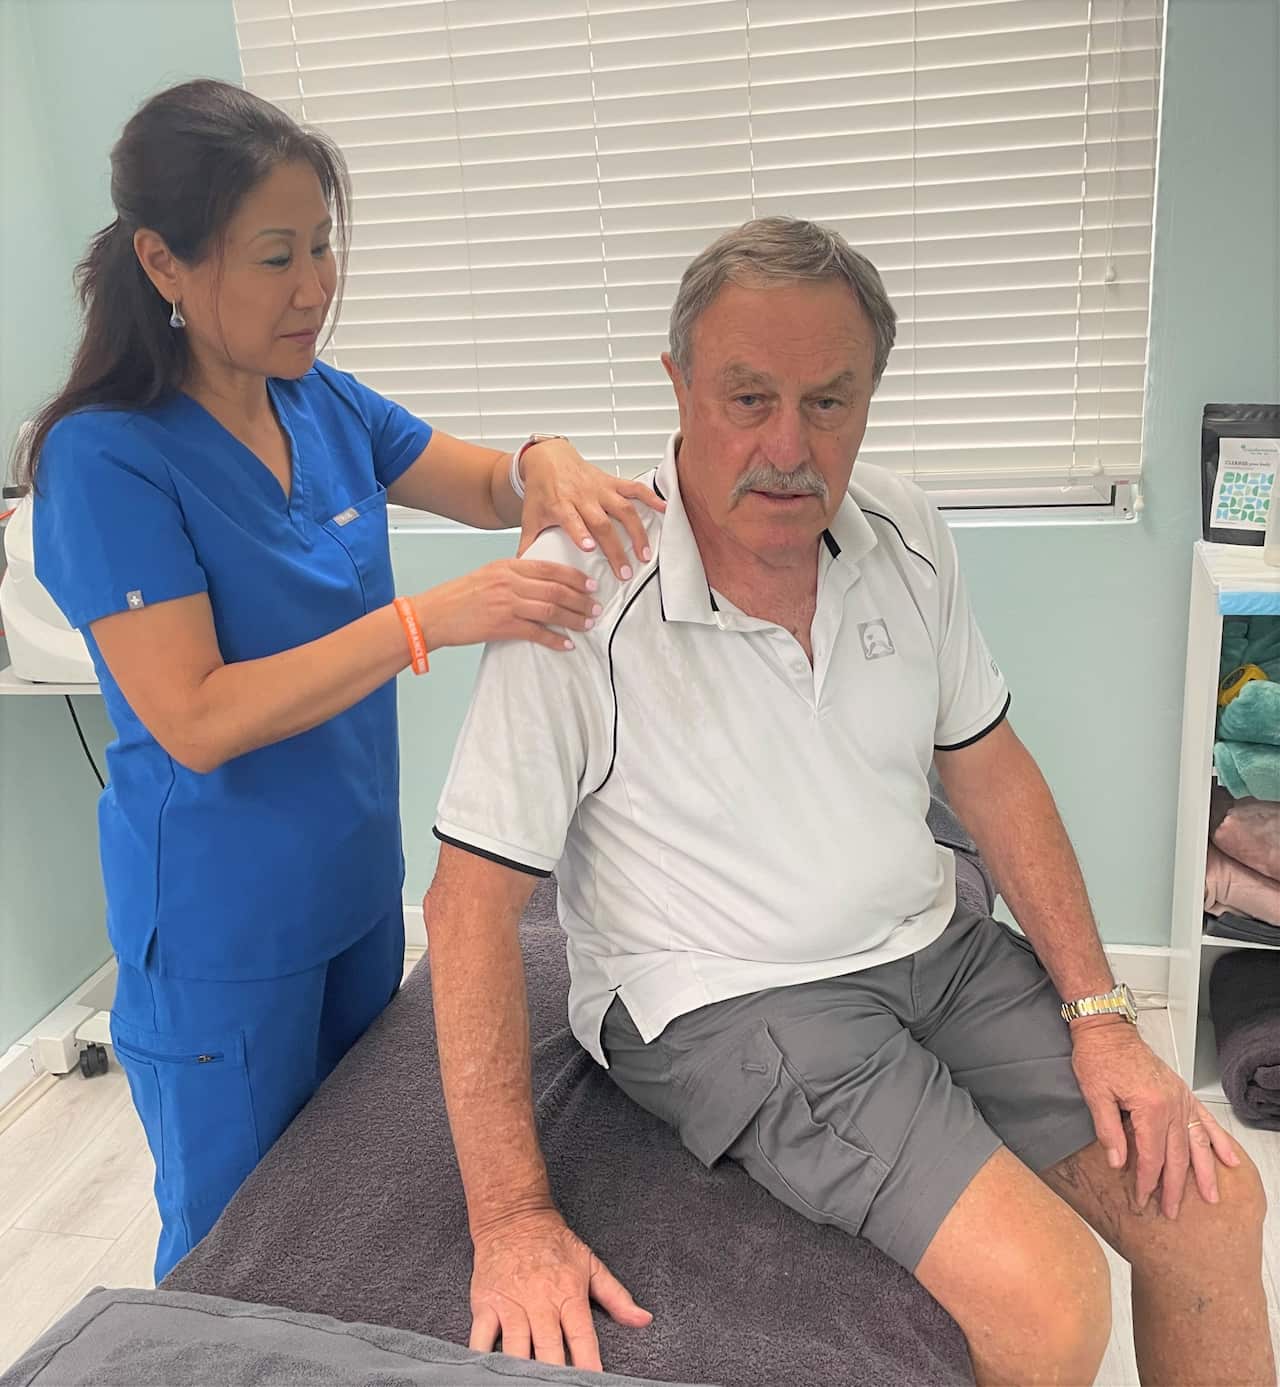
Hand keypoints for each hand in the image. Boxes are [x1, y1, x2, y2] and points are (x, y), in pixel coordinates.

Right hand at [413, 560, 601, 654]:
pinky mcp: (503, 626)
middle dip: (581, 599)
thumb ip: (514, 575)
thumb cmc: (458, 596)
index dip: (575, 577)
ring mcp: (507, 603)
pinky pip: (536, 633)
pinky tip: (566, 644)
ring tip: (587, 624)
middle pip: (556, 589)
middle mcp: (510, 582)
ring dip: (574, 618)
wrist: (433, 614)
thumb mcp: (488, 574)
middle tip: (596, 607)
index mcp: (508, 566)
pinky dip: (555, 639)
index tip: (590, 585)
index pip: (550, 568)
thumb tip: (540, 583)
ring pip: (551, 610)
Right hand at [469, 1210, 650, 1369]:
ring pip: (516, 1348)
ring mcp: (511, 1304)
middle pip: (548, 1349)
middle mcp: (540, 1302)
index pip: (582, 1338)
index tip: (593, 1384)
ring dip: (522, 1370)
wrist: (514, 1217)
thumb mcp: (591, 1265)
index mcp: (569, 1294)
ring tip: (527, 1384)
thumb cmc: (555, 1243)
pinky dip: (483, 1356)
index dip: (588, 1365)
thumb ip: (617, 1297)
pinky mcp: (485, 1304)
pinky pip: (481, 1337)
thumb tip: (644, 1320)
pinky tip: (489, 1371)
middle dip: (554, 1375)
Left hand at [517, 439, 664, 581]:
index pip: (571, 519)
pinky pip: (634, 488)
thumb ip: (528, 544)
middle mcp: (582, 496)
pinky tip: (664, 509)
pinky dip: (650, 497)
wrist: (548, 459)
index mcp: (560, 504)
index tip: (590, 548)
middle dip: (615, 548)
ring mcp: (600, 489)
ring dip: (637, 531)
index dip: (580, 532)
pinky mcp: (612, 482)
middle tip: (625, 571)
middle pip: (602, 523)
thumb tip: (521, 568)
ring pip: (623, 509)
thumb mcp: (530, 517)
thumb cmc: (541, 491)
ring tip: (646, 553)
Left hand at [1070, 1018, 1239, 1216]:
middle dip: (1175, 1187)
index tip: (1142, 1200)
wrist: (1108, 1029)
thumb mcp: (1094, 1094)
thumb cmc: (1098, 1057)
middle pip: (1177, 1155)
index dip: (1147, 1181)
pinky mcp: (1183, 1093)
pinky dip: (1218, 1141)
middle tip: (1172, 1211)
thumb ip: (1107, 1131)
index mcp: (1150, 1106)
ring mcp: (1181, 1098)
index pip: (1151, 1155)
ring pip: (1197, 1143)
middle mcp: (1172, 1104)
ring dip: (1205, 1172)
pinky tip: (1229, 1159)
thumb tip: (1118, 1164)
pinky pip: (1205, 1121)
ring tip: (1211, 1197)